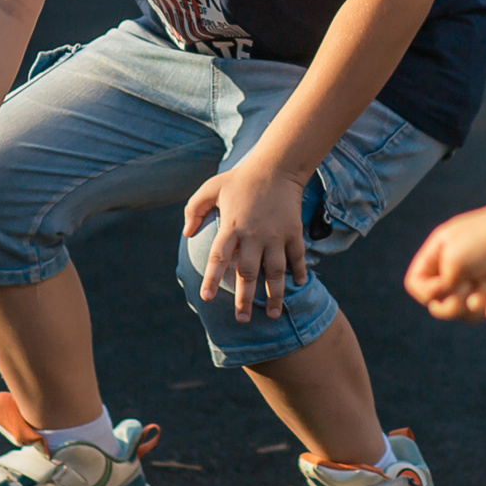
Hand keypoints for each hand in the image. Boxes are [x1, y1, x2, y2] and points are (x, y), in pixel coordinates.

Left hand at [184, 162, 308, 323]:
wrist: (277, 166)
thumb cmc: (240, 179)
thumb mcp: (211, 188)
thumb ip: (194, 209)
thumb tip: (186, 234)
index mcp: (232, 226)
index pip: (219, 257)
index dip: (212, 278)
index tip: (206, 297)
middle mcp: (254, 234)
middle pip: (248, 272)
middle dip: (245, 298)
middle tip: (242, 319)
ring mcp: (276, 235)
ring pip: (276, 271)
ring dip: (275, 295)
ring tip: (274, 315)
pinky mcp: (293, 232)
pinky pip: (297, 257)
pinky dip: (299, 272)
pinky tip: (299, 285)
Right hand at [403, 199, 485, 323]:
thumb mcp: (454, 254)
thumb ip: (441, 283)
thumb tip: (450, 301)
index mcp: (438, 255)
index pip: (416, 284)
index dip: (427, 292)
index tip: (445, 284)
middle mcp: (455, 271)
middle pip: (439, 306)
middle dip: (452, 305)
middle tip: (465, 292)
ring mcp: (479, 283)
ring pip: (466, 314)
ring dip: (477, 302)